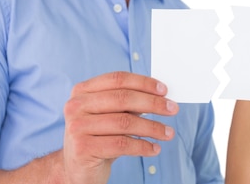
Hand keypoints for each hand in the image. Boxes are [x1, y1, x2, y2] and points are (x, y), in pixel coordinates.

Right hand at [62, 71, 178, 183]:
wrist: (76, 169)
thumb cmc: (99, 137)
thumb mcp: (111, 115)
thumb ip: (129, 102)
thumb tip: (161, 96)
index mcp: (82, 91)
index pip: (118, 79)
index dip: (144, 83)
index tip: (165, 90)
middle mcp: (76, 106)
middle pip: (123, 98)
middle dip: (153, 104)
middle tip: (173, 109)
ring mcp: (77, 127)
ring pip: (125, 122)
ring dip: (152, 127)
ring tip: (168, 133)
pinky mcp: (83, 148)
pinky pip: (122, 144)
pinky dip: (143, 146)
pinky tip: (154, 149)